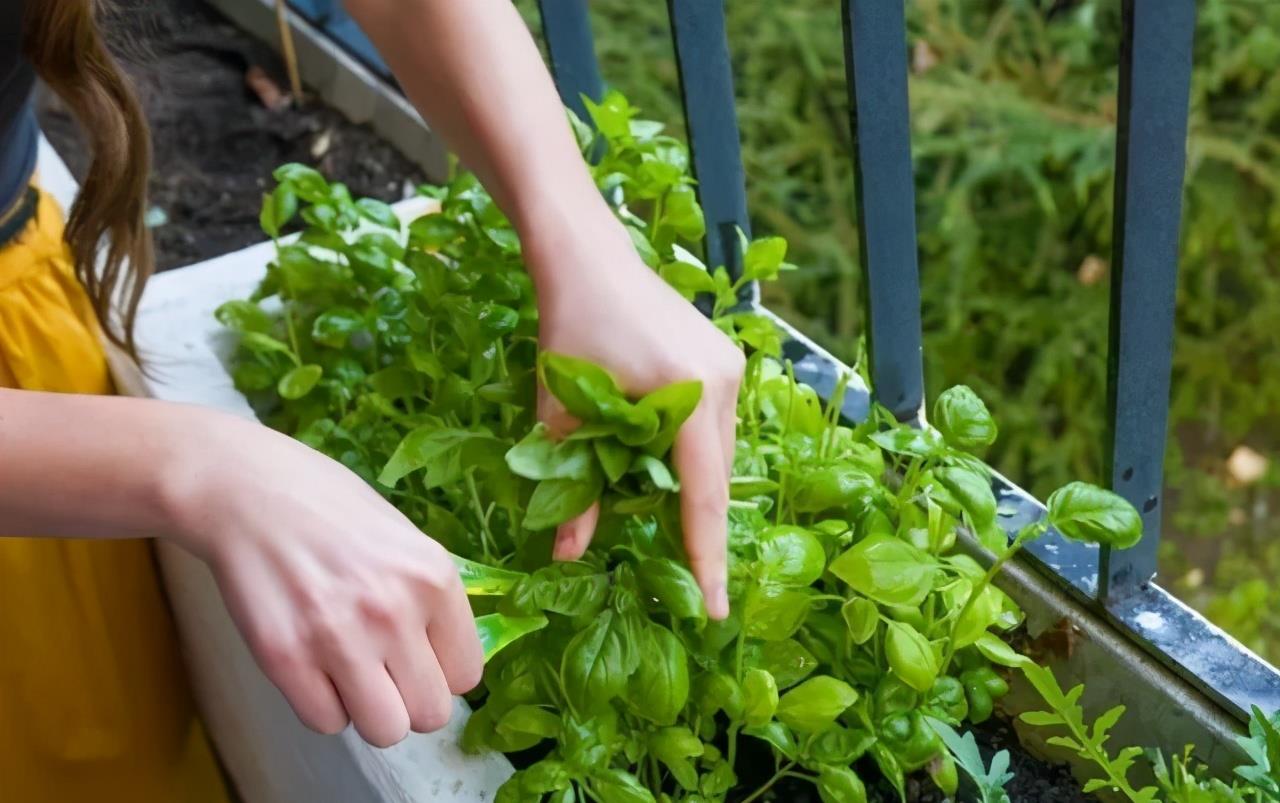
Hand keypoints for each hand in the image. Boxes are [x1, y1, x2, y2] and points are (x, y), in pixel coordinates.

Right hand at [170, 412, 482, 747]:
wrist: (245, 489)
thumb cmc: (327, 507)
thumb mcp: (403, 538)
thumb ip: (430, 598)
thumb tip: (448, 659)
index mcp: (432, 577)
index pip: (467, 675)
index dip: (441, 672)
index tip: (418, 657)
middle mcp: (393, 611)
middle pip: (431, 714)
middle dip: (408, 699)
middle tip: (383, 671)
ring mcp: (338, 638)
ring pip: (384, 731)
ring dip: (367, 710)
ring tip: (347, 670)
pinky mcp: (285, 658)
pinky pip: (326, 723)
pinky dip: (321, 703)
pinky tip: (311, 664)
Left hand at [523, 207, 744, 620]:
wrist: (586, 255)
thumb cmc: (568, 326)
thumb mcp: (563, 411)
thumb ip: (573, 485)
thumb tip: (567, 554)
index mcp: (689, 394)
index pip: (703, 496)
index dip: (706, 557)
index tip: (715, 609)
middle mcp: (724, 381)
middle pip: (716, 477)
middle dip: (700, 528)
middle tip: (690, 584)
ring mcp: (730, 366)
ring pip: (718, 453)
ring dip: (694, 489)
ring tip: (670, 528)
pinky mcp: (724, 358)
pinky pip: (716, 426)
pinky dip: (694, 457)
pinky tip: (668, 471)